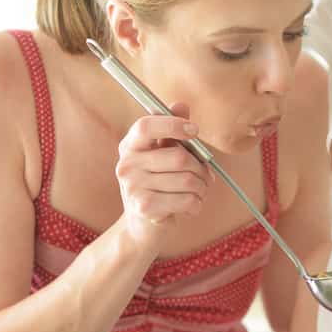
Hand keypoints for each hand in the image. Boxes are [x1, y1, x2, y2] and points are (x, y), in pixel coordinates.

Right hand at [115, 102, 213, 246]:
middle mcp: (127, 164)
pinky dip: (197, 204)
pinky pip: (187, 199)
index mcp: (130, 146)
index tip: (194, 131)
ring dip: (202, 188)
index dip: (173, 124)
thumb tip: (181, 104)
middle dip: (201, 169)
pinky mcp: (144, 207)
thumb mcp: (162, 156)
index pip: (146, 125)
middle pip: (179, 157)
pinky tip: (190, 207)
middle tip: (205, 177)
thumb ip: (171, 131)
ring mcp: (133, 187)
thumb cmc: (159, 186)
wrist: (143, 227)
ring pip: (188, 180)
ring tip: (198, 193)